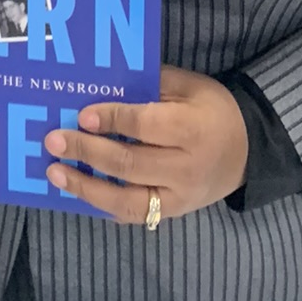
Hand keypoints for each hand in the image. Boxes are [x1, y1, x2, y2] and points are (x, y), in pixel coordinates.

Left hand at [42, 66, 248, 220]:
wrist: (247, 150)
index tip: (82, 114)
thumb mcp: (188, 86)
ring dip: (86, 188)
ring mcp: (179, 197)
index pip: (145, 126)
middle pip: (129, 164)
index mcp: (193, 129)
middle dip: (87, 152)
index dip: (112, 120)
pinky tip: (79, 192)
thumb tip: (101, 85)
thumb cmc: (212, 109)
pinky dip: (103, 206)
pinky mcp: (173, 213)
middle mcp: (186, 168)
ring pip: (127, 200)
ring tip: (55, 173)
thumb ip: (149, 86)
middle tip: (54, 141)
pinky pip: (134, 215)